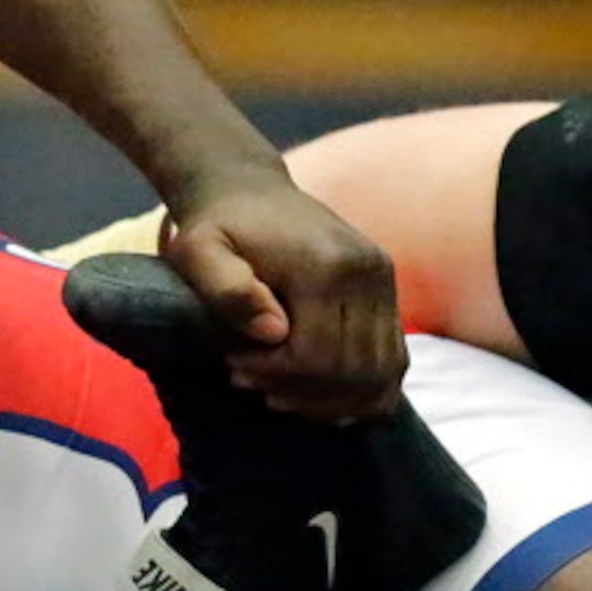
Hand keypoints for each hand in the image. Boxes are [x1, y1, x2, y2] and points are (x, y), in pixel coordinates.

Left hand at [159, 172, 405, 421]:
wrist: (250, 192)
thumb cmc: (218, 229)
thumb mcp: (198, 251)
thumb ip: (227, 289)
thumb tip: (275, 332)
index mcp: (326, 266)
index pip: (316, 356)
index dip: (275, 375)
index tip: (236, 366)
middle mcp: (367, 273)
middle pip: (352, 371)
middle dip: (301, 391)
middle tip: (254, 381)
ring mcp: (385, 282)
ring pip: (380, 374)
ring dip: (332, 398)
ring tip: (284, 391)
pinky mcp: (389, 293)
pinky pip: (393, 363)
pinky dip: (362, 390)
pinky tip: (320, 393)